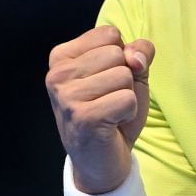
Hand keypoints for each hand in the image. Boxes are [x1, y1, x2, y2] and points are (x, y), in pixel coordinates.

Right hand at [45, 25, 154, 194]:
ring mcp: (67, 96)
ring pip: (124, 76)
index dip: (121, 58)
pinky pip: (127, 99)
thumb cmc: (112, 113)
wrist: (100, 160)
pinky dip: (128, 113)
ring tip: (109, 112)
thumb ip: (137, 53)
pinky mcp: (83, 117)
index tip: (106, 82)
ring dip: (127, 97)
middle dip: (125, 79)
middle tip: (108, 101)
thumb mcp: (129, 74)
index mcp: (62, 57)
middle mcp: (58, 74)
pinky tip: (112, 124)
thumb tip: (136, 57)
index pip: (110, 34)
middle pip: (117, 54)